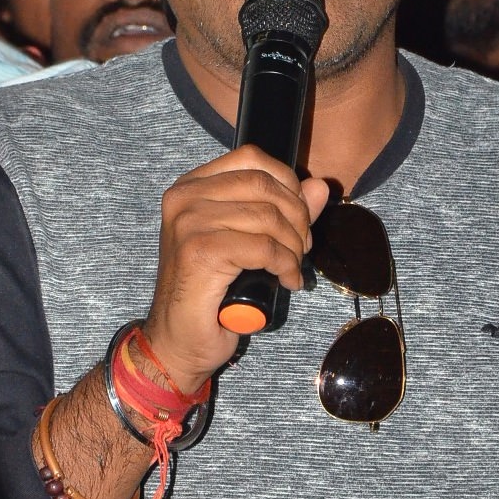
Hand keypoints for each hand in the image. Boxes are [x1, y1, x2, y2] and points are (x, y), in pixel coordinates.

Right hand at [143, 146, 329, 392]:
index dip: (287, 183)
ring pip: (268, 217)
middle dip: (297, 218)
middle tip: (300, 249)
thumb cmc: (210, 294)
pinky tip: (287, 281)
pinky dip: (286, 266)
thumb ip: (283, 211)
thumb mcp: (249, 243)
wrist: (178, 341)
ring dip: (293, 247)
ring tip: (292, 267)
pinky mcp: (199, 251)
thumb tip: (320, 186)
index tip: (298, 218)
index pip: (252, 158)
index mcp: (191, 187)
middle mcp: (184, 198)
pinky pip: (264, 248)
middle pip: (264, 185)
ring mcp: (189, 223)